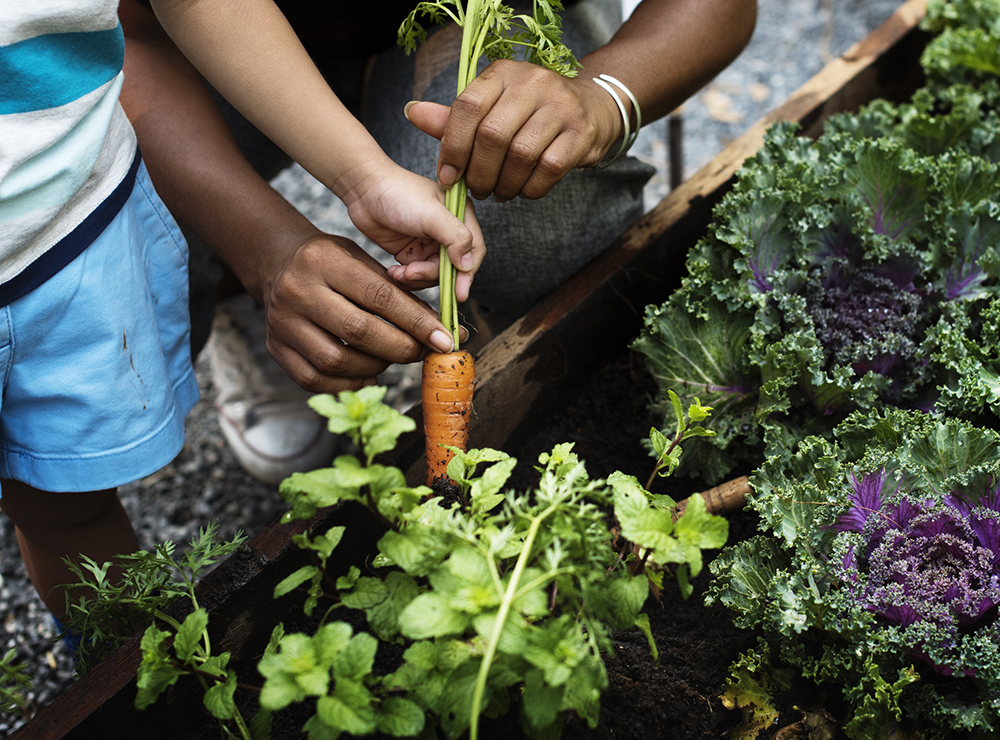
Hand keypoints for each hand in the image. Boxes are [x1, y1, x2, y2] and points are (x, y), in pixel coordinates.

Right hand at [261, 233, 463, 393]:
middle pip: (358, 331)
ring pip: (336, 360)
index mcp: (323, 260)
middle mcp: (297, 291)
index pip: (379, 296)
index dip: (416, 322)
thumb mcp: (363, 262)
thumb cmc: (332, 263)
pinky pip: (314, 379)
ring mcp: (282, 322)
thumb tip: (442, 332)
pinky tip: (367, 373)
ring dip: (375, 366)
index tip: (444, 339)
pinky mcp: (275, 348)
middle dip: (400, 348)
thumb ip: (399, 294)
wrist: (279, 264)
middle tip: (421, 352)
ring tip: (391, 358)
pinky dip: (348, 383)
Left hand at [341, 159, 484, 299]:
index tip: (459, 294)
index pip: (474, 251)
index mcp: (461, 216)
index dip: (467, 275)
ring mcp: (429, 244)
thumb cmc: (399, 193)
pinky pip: (416, 275)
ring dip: (417, 279)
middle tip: (411, 273)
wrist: (364, 189)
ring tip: (400, 273)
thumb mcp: (431, 214)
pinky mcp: (411, 253)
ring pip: (433, 275)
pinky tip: (394, 272)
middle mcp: (448, 232)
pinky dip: (406, 278)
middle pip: (452, 268)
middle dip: (432, 275)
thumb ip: (455, 237)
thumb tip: (468, 265)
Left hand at [405, 59, 623, 202]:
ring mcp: (561, 106)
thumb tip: (413, 113)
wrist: (590, 109)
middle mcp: (533, 83)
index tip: (448, 175)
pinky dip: (530, 188)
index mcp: (503, 73)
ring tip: (498, 192)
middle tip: (477, 189)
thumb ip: (454, 118)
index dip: (453, 146)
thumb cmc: (529, 113)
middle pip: (493, 135)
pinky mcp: (581, 132)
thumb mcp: (491, 107)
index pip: (467, 106)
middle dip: (478, 172)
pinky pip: (548, 169)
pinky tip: (523, 190)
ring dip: (504, 184)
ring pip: (520, 155)